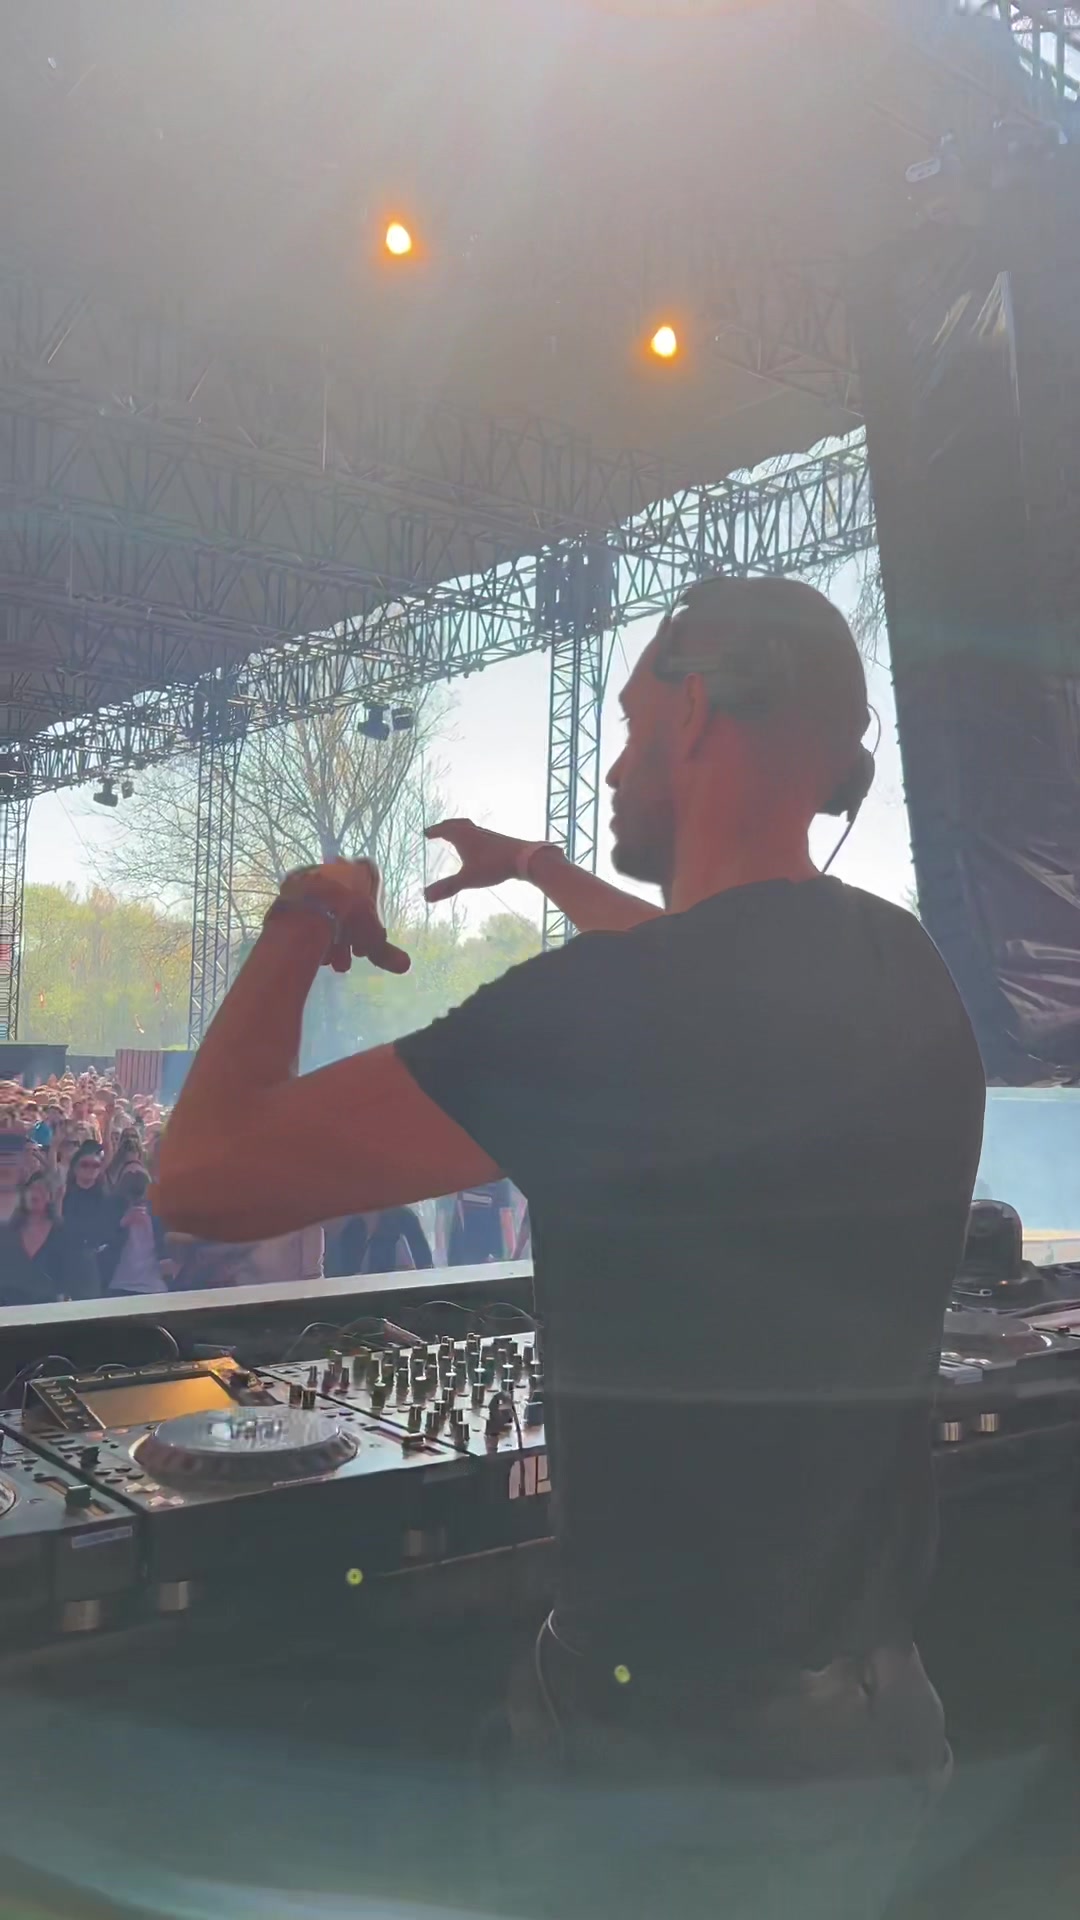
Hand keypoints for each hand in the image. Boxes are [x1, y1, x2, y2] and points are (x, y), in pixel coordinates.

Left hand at [276, 858, 410, 975]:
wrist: (310, 907)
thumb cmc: (349, 917)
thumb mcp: (372, 937)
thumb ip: (386, 952)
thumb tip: (406, 966)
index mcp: (362, 872)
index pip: (372, 894)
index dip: (370, 922)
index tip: (364, 945)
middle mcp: (339, 868)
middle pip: (347, 906)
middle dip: (347, 936)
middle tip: (345, 958)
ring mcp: (315, 874)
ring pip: (326, 908)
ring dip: (328, 936)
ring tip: (328, 961)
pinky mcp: (292, 885)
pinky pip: (306, 908)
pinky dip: (310, 927)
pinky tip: (311, 947)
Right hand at [424, 819, 533, 904]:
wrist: (523, 858)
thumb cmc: (493, 866)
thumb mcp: (468, 878)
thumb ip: (448, 887)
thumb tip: (425, 897)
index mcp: (463, 836)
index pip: (444, 830)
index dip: (434, 831)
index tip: (426, 833)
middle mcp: (474, 831)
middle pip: (457, 824)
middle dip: (446, 826)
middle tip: (438, 829)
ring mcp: (487, 834)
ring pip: (470, 827)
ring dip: (460, 828)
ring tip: (456, 835)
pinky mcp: (498, 840)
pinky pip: (480, 834)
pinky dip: (472, 836)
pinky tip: (478, 846)